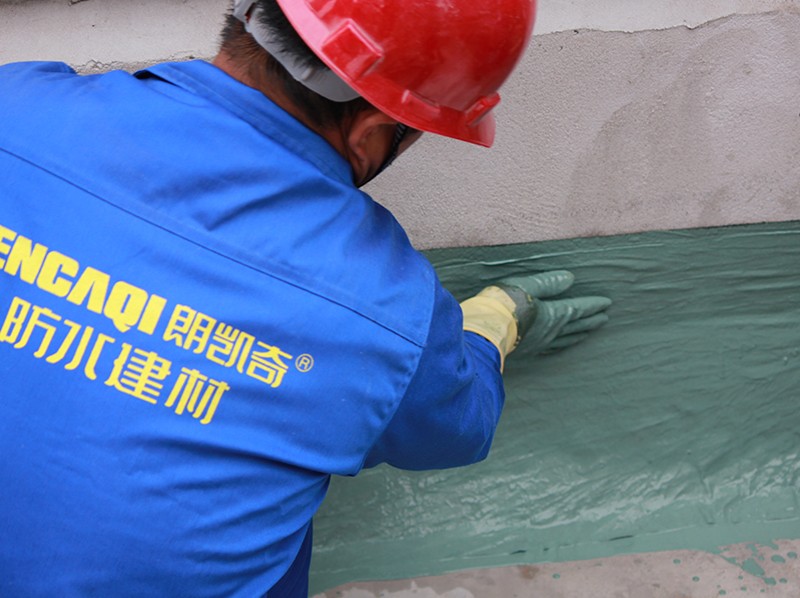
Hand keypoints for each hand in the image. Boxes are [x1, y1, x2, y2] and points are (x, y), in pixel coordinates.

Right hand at [496, 270, 610, 353]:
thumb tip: (570, 278)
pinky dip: (561, 346)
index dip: (593, 305)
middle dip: (591, 320)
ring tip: (588, 332)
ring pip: (565, 339)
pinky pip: (551, 349)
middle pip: (576, 325)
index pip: (578, 308)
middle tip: (605, 318)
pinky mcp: (528, 352)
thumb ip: (548, 283)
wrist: (483, 332)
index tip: (606, 303)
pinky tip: (559, 346)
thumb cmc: (503, 304)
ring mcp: (540, 343)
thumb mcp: (527, 286)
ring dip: (579, 334)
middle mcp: (551, 331)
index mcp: (553, 313)